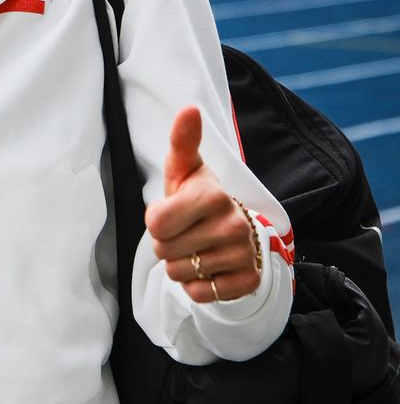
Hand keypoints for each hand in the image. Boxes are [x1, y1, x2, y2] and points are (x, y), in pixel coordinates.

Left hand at [144, 107, 261, 303]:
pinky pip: (200, 295)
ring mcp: (243, 254)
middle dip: (167, 245)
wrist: (236, 230)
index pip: (155, 224)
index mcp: (213, 195)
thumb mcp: (186, 169)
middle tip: (186, 232)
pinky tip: (210, 268)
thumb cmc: (199, 198)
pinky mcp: (248, 281)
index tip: (172, 214)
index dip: (156, 222)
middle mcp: (234, 224)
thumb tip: (189, 109)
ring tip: (198, 247)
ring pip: (179, 274)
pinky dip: (198, 286)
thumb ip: (182, 141)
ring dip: (181, 265)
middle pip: (163, 251)